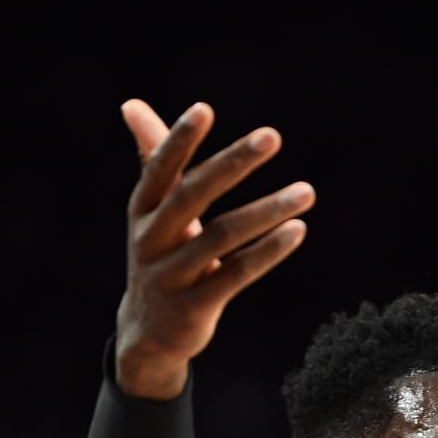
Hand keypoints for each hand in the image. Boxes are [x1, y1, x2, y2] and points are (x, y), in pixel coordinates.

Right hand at [114, 99, 315, 397]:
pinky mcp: (194, 306)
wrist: (149, 333)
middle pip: (192, 195)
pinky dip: (268, 252)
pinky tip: (297, 231)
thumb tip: (131, 104)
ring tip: (307, 192)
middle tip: (272, 135)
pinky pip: (236, 275)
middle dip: (233, 163)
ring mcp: (172, 275)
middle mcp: (151, 240)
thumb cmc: (161, 256)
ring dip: (268, 211)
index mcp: (143, 211)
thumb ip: (152, 159)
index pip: (159, 169)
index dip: (178, 141)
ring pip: (222, 236)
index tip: (203, 109)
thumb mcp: (152, 212)